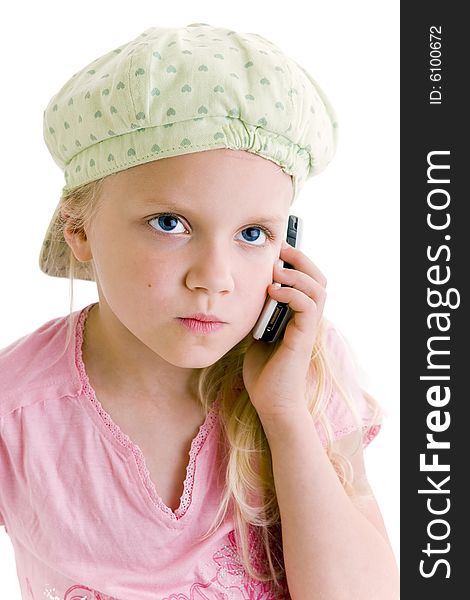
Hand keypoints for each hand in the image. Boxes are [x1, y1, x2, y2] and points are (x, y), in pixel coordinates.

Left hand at [243, 241, 326, 421]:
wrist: (270, 402)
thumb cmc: (263, 371)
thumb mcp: (257, 333)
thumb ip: (259, 313)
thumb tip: (247, 291)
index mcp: (298, 316)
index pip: (308, 280)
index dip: (297, 262)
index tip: (277, 249)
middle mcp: (308, 319)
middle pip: (319, 278)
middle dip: (301, 259)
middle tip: (281, 249)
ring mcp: (308, 328)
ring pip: (318, 288)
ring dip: (297, 274)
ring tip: (275, 270)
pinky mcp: (304, 337)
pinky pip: (308, 305)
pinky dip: (292, 293)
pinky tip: (273, 292)